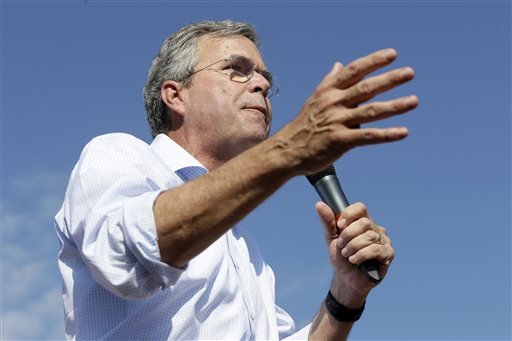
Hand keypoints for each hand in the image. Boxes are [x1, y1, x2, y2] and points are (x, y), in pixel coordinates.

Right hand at [275, 48, 417, 174]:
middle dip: (390, 79)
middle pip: (366, 88)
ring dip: (395, 106)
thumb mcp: (315, 99)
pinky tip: (403, 132)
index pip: (354, 71)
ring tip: (414, 101)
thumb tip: (339, 65)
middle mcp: (333, 103)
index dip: (374, 61)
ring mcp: (336, 122)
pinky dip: (387, 135)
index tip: (392, 55)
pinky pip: (367, 136)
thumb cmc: (303, 125)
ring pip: (371, 111)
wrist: (287, 151)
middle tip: (410, 73)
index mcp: (328, 91)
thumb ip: (330, 82)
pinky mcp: (339, 141)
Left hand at [316, 202, 394, 305]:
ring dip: (353, 246)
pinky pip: (376, 249)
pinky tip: (354, 260)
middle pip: (364, 222)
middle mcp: (375, 228)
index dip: (349, 215)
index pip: (360, 208)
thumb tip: (319, 204)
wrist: (346, 279)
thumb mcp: (331, 238)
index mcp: (363, 222)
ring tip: (346, 255)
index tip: (339, 226)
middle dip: (348, 235)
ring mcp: (383, 240)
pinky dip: (361, 254)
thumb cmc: (341, 257)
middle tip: (341, 246)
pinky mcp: (388, 254)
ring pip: (370, 236)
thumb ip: (327, 222)